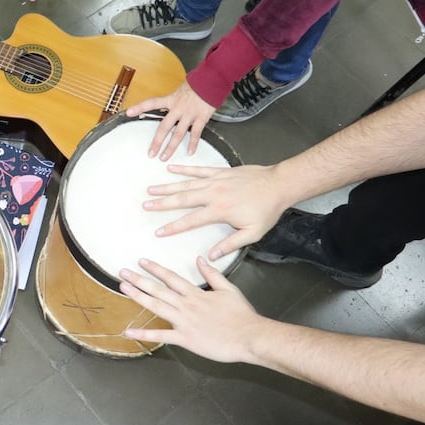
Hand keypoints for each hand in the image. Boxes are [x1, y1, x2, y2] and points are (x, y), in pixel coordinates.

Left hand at [119, 258, 267, 363]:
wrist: (250, 337)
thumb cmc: (242, 316)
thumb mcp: (229, 289)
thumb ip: (212, 274)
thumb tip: (200, 259)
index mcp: (196, 294)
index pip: (171, 277)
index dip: (155, 269)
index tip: (141, 261)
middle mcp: (186, 305)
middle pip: (158, 289)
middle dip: (139, 279)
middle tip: (122, 272)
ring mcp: (184, 322)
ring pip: (156, 307)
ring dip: (138, 297)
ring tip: (123, 288)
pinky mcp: (185, 338)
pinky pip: (161, 336)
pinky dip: (144, 333)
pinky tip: (128, 331)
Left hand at [125, 82, 214, 159]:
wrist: (212, 80)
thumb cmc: (196, 84)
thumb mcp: (180, 89)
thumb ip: (172, 100)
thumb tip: (166, 105)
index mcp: (171, 99)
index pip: (152, 103)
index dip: (139, 107)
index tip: (128, 113)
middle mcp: (178, 108)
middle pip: (164, 127)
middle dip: (157, 142)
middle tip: (151, 153)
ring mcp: (189, 114)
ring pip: (178, 134)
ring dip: (171, 147)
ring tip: (164, 157)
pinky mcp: (201, 118)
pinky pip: (196, 133)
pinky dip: (193, 144)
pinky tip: (190, 152)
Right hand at [143, 164, 288, 258]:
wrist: (279, 185)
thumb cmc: (267, 210)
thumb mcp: (252, 233)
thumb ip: (230, 244)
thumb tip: (211, 256)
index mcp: (219, 211)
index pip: (190, 220)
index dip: (173, 227)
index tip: (158, 231)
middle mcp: (213, 194)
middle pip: (182, 199)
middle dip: (162, 203)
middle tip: (145, 205)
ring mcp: (215, 181)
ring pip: (186, 183)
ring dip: (167, 186)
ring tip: (151, 188)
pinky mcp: (220, 171)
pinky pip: (198, 169)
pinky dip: (184, 168)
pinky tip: (171, 168)